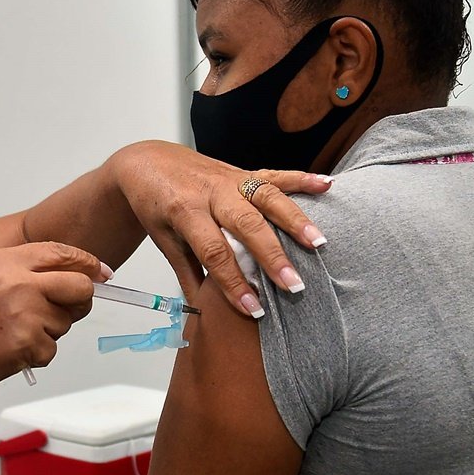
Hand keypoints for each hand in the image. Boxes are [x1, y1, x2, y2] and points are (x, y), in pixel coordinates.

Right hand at [0, 241, 103, 403]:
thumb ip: (22, 272)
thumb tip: (70, 276)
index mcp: (1, 260)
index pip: (59, 252)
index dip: (86, 263)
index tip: (100, 272)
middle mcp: (15, 281)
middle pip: (79, 285)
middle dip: (81, 300)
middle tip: (67, 310)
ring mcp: (23, 312)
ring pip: (65, 321)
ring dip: (48, 332)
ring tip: (13, 334)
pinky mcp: (28, 342)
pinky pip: (52, 349)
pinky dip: (36, 355)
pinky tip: (10, 351)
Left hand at [113, 141, 332, 317]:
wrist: (146, 162)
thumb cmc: (154, 204)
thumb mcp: (163, 240)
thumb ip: (187, 273)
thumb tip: (203, 312)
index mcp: (185, 212)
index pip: (214, 252)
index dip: (234, 283)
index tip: (254, 308)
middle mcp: (210, 193)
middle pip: (246, 225)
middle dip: (272, 256)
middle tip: (294, 285)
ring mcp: (229, 179)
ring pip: (265, 196)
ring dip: (294, 219)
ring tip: (318, 243)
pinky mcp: (242, 170)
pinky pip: (274, 173)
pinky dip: (301, 179)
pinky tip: (327, 186)